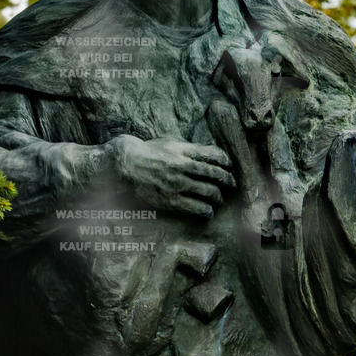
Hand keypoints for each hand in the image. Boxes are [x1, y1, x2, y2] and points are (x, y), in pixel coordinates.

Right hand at [108, 135, 234, 218]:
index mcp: (184, 151)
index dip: (227, 162)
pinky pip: (197, 208)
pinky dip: (207, 211)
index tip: (230, 166)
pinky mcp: (171, 201)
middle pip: (216, 174)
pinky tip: (208, 211)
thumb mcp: (169, 144)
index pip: (215, 155)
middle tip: (231, 184)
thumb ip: (189, 149)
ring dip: (219, 197)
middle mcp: (183, 167)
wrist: (124, 166)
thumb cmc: (147, 153)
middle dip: (228, 180)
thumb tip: (210, 154)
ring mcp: (177, 184)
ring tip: (218, 199)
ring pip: (210, 192)